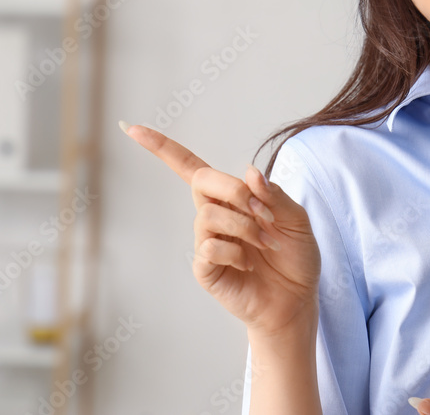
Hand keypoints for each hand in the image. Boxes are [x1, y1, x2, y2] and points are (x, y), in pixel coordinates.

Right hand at [120, 121, 320, 337]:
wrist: (297, 300)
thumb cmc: (295, 257)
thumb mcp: (296, 218)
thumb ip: (274, 194)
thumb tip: (249, 171)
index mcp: (231, 197)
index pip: (190, 166)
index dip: (161, 147)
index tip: (131, 128)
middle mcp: (213, 215)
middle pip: (201, 179)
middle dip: (234, 190)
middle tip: (264, 213)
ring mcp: (206, 242)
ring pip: (208, 215)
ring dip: (243, 225)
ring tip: (264, 243)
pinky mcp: (205, 269)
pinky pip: (207, 248)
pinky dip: (235, 252)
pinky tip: (249, 264)